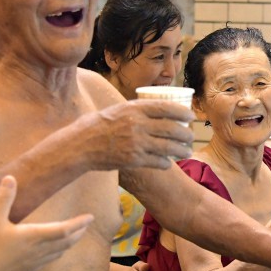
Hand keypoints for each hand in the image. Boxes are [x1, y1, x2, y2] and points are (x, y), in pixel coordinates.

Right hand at [0, 176, 93, 270]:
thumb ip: (3, 198)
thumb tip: (10, 177)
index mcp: (33, 237)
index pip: (64, 229)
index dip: (79, 223)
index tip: (91, 217)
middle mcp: (38, 251)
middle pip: (66, 242)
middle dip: (78, 232)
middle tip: (86, 225)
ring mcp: (33, 264)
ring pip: (58, 253)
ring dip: (69, 243)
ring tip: (73, 237)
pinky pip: (48, 262)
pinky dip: (56, 254)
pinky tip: (52, 253)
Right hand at [74, 100, 194, 170]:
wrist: (80, 145)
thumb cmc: (97, 125)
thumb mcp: (118, 109)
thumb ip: (137, 110)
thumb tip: (158, 109)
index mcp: (134, 109)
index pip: (166, 108)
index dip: (182, 112)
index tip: (191, 116)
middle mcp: (137, 124)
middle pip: (172, 129)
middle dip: (187, 134)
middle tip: (191, 136)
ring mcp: (136, 143)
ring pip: (169, 147)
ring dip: (182, 150)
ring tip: (187, 151)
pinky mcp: (134, 159)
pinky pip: (158, 161)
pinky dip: (166, 162)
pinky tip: (168, 162)